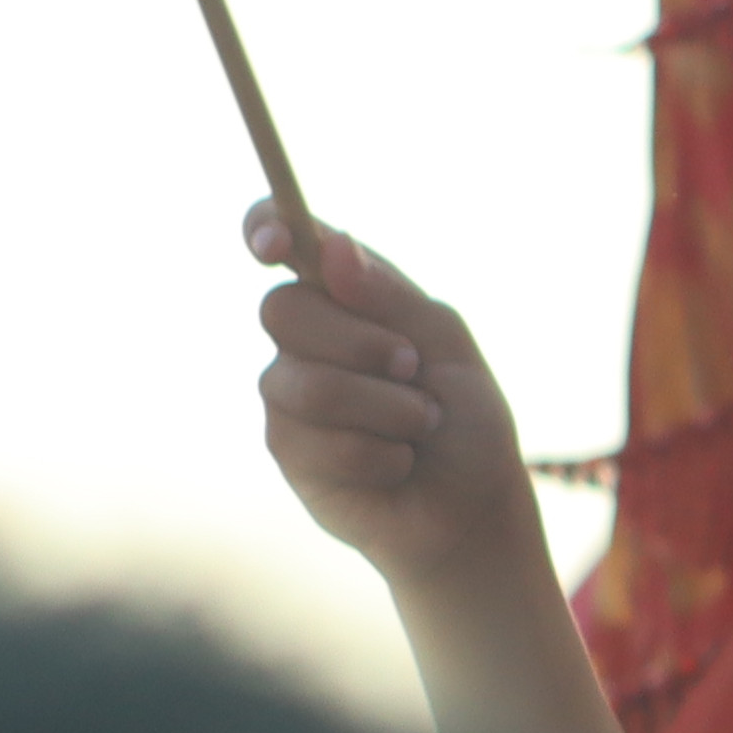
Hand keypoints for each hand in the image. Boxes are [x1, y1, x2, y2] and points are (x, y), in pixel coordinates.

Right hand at [246, 201, 541, 592]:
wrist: (470, 504)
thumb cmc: (465, 417)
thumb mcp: (446, 343)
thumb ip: (390, 295)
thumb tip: (332, 247)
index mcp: (344, 293)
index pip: (278, 237)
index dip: (262, 228)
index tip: (275, 245)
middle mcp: (305, 337)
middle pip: (283, 310)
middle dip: (362, 344)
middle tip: (413, 369)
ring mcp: (288, 393)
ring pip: (309, 384)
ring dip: (387, 409)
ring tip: (420, 426)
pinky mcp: (286, 448)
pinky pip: (317, 441)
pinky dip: (379, 454)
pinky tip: (397, 464)